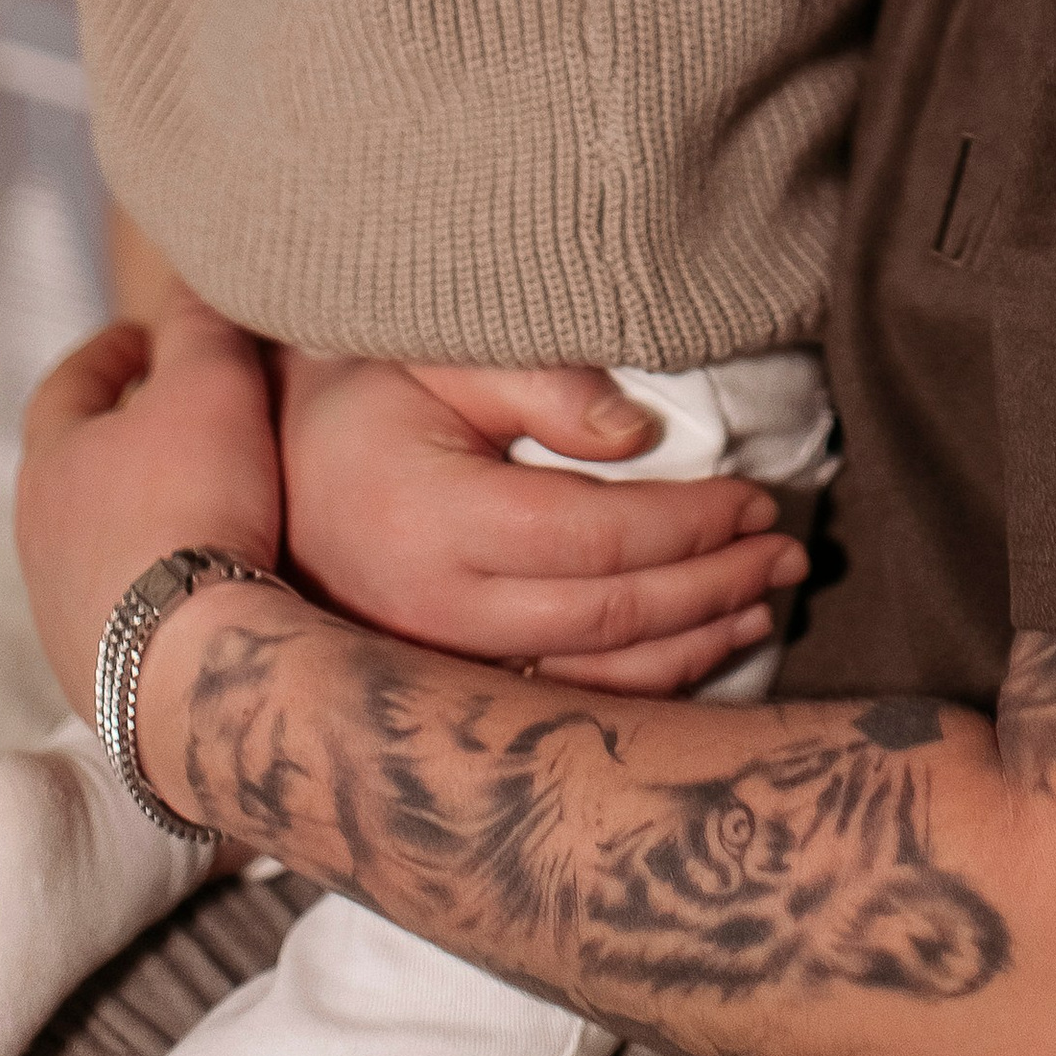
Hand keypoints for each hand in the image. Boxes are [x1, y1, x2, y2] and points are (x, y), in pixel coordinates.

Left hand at [15, 288, 283, 723]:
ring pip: (94, 539)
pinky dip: (154, 578)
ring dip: (136, 512)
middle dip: (122, 434)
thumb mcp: (211, 384)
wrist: (188, 664)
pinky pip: (122, 605)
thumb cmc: (195, 508)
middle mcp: (36, 538)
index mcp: (50, 460)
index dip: (110, 351)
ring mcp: (59, 613)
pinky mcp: (94, 674)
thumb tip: (191, 278)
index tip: (144, 338)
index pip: (68, 384)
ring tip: (198, 499)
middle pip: (74, 466)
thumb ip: (199, 323)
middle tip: (177, 415)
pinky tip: (202, 582)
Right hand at [278, 352, 809, 693]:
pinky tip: (702, 646)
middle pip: (611, 617)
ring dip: (697, 645)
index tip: (758, 498)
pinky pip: (562, 698)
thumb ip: (542, 384)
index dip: (692, 524)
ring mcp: (438, 667)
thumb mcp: (441, 357)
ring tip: (767, 601)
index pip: (599, 539)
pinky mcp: (447, 689)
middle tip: (790, 552)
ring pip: (594, 677)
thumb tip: (641, 436)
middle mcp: (435, 614)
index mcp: (437, 524)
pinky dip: (646, 682)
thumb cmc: (365, 398)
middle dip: (715, 586)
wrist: (265, 471)